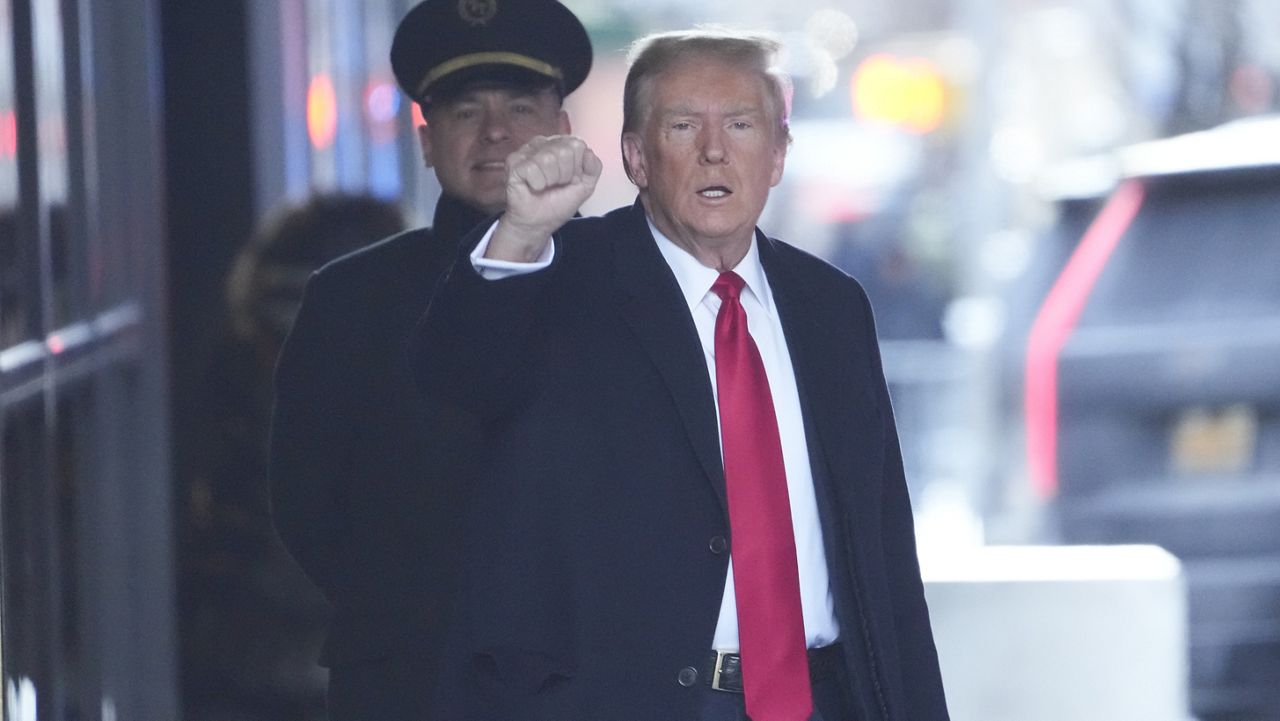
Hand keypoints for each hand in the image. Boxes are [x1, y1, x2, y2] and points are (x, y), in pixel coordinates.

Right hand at [485, 135, 602, 261]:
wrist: (538, 224)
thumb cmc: (558, 203)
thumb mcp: (585, 186)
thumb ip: (594, 168)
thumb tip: (588, 151)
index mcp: (561, 145)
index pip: (578, 145)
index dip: (576, 168)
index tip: (568, 180)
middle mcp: (543, 144)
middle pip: (565, 151)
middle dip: (564, 175)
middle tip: (555, 185)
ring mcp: (527, 151)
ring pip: (548, 159)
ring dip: (550, 181)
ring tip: (544, 186)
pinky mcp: (514, 163)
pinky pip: (532, 168)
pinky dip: (537, 184)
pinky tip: (533, 187)